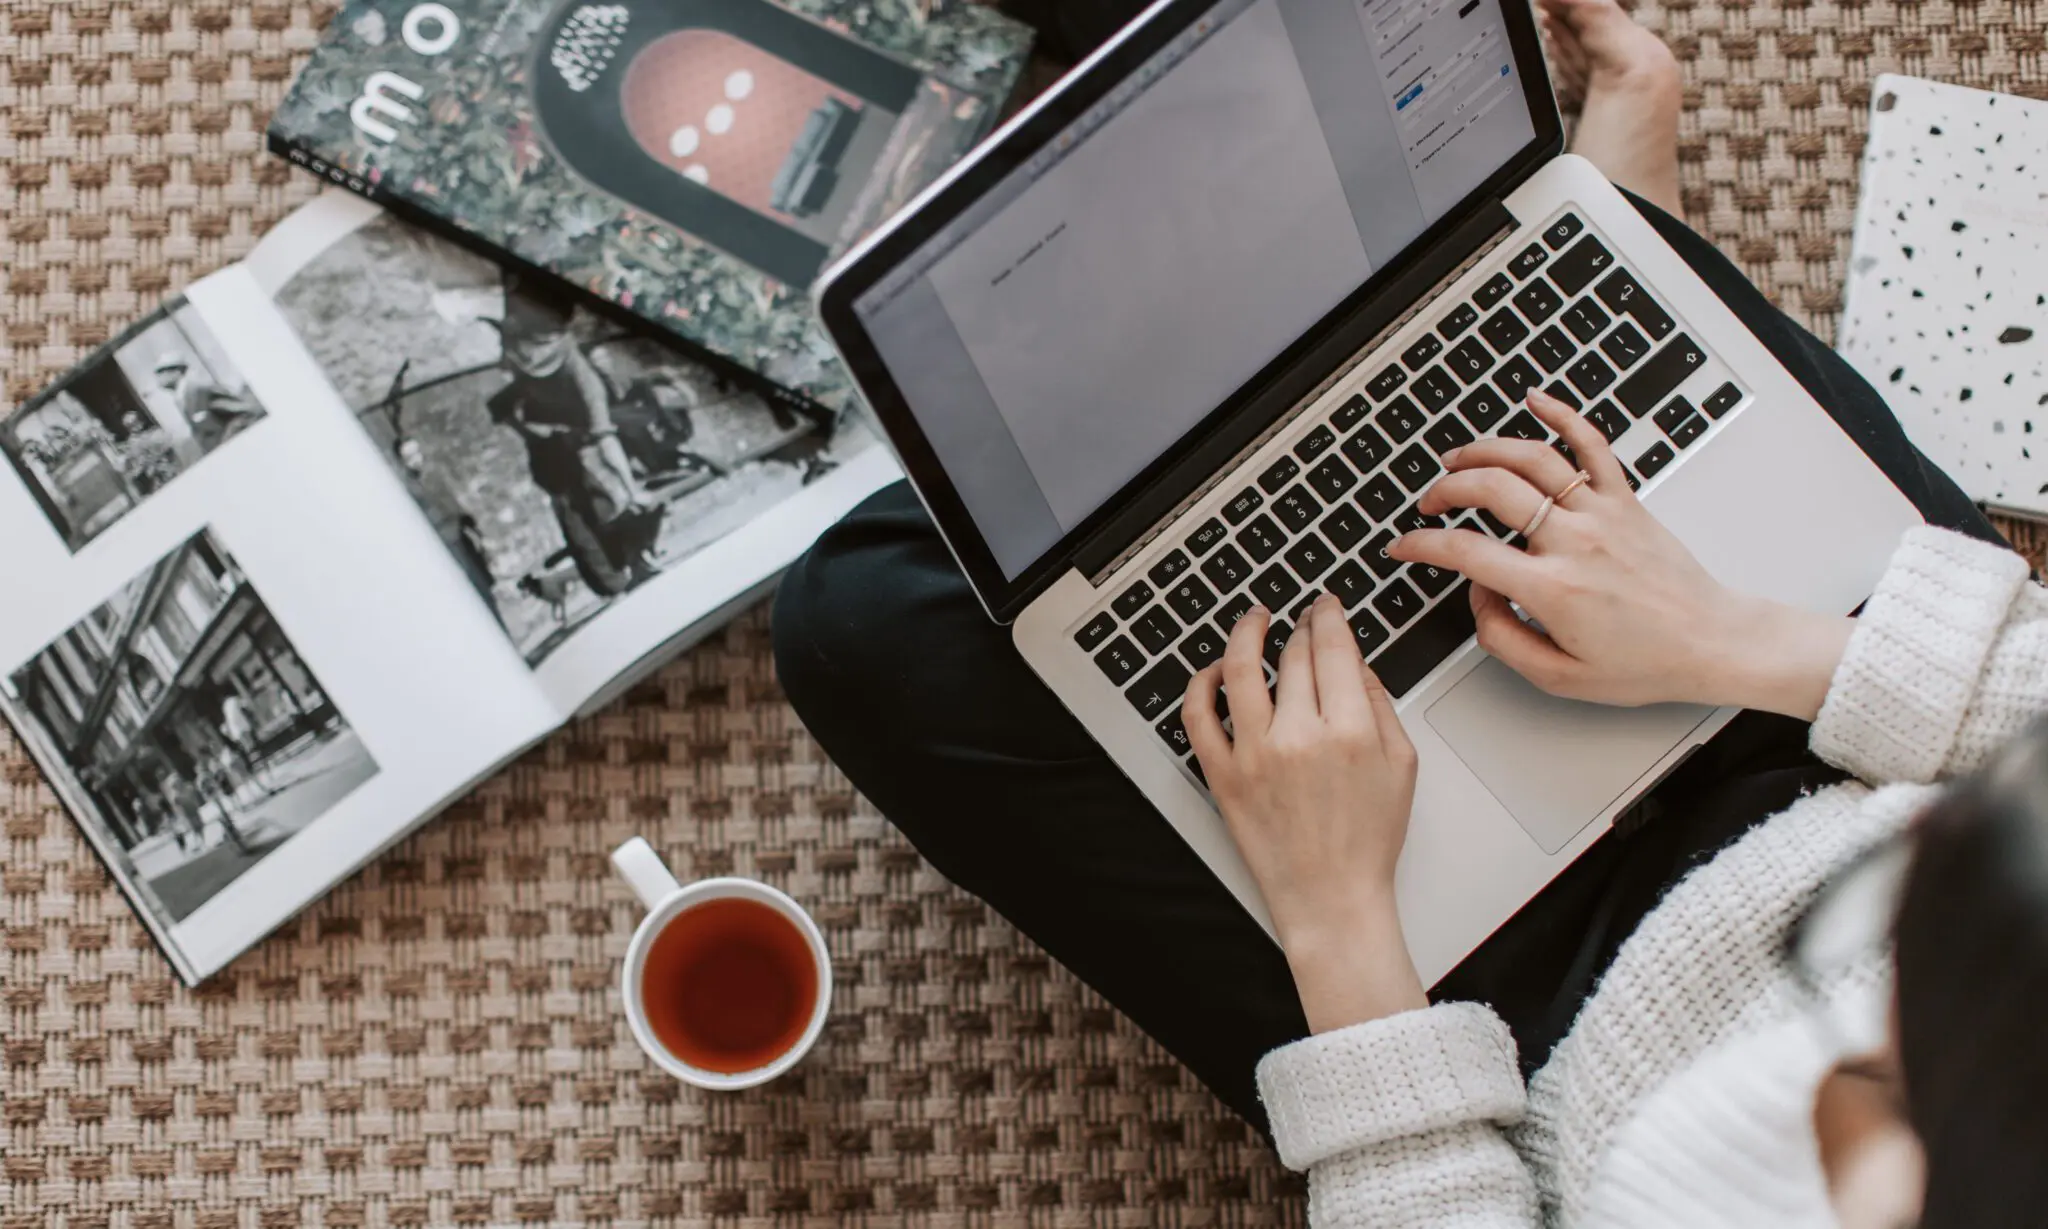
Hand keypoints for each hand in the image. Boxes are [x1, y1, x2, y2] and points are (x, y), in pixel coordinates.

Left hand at [1183, 595, 1426, 1031]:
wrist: (1331, 898)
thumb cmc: (1368, 840)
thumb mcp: (1401, 765)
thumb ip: (1379, 704)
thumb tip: (1355, 662)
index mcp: (1350, 730)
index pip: (1333, 648)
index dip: (1328, 615)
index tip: (1326, 605)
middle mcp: (1300, 737)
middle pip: (1293, 655)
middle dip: (1299, 627)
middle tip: (1301, 618)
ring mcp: (1255, 755)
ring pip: (1242, 670)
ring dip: (1246, 634)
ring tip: (1253, 620)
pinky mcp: (1223, 776)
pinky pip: (1198, 716)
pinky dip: (1202, 684)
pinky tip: (1216, 670)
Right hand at [1387, 390, 1850, 717]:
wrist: (1712, 642)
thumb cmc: (1645, 662)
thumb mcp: (1560, 677)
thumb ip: (1503, 638)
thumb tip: (1478, 596)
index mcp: (1554, 589)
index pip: (1466, 553)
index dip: (1421, 545)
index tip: (1403, 546)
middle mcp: (1575, 541)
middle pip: (1492, 491)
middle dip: (1446, 490)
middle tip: (1430, 504)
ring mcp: (1602, 513)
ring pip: (1533, 458)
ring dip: (1486, 450)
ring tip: (1458, 458)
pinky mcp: (1626, 500)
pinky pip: (1591, 444)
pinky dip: (1562, 414)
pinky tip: (1536, 399)